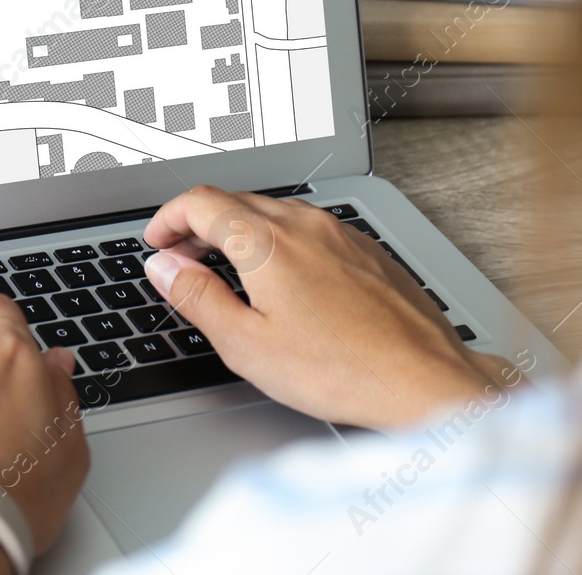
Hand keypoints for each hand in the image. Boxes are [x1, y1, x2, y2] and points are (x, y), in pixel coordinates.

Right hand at [143, 186, 517, 430]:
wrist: (424, 381)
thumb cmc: (343, 370)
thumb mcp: (247, 344)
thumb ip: (198, 297)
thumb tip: (165, 266)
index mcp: (267, 242)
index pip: (201, 202)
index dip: (169, 218)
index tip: (157, 240)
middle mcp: (305, 224)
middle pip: (236, 201)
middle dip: (199, 224)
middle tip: (182, 258)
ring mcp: (342, 234)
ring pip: (276, 213)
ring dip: (241, 231)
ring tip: (230, 270)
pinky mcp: (368, 251)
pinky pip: (311, 230)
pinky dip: (281, 242)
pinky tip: (286, 281)